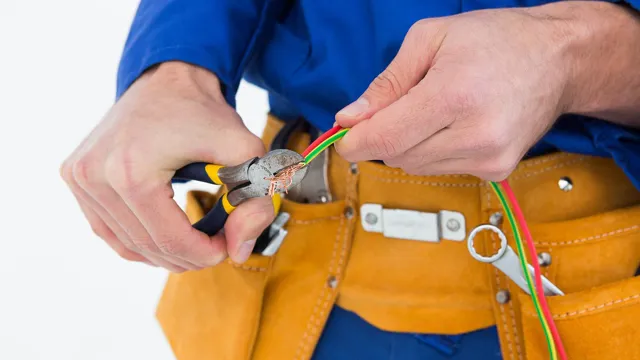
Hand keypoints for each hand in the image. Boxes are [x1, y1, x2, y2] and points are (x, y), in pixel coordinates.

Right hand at [60, 62, 273, 271]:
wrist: (167, 78)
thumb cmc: (204, 112)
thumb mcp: (244, 150)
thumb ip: (254, 201)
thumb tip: (240, 250)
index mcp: (130, 171)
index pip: (170, 240)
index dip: (205, 253)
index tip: (227, 247)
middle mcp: (95, 175)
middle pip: (146, 246)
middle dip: (187, 256)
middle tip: (215, 245)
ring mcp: (79, 177)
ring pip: (124, 244)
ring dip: (163, 252)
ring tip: (193, 242)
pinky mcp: (76, 176)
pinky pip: (106, 228)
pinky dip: (138, 239)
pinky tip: (164, 235)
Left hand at [335, 6, 576, 179]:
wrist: (559, 59)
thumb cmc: (497, 40)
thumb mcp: (430, 39)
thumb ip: (386, 84)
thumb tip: (351, 119)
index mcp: (454, 95)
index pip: (386, 139)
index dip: (355, 142)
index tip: (344, 137)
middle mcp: (475, 134)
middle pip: (396, 156)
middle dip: (386, 134)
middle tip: (401, 105)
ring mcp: (489, 158)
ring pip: (415, 166)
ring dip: (410, 143)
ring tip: (437, 109)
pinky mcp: (497, 170)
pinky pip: (440, 169)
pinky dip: (434, 151)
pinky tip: (455, 124)